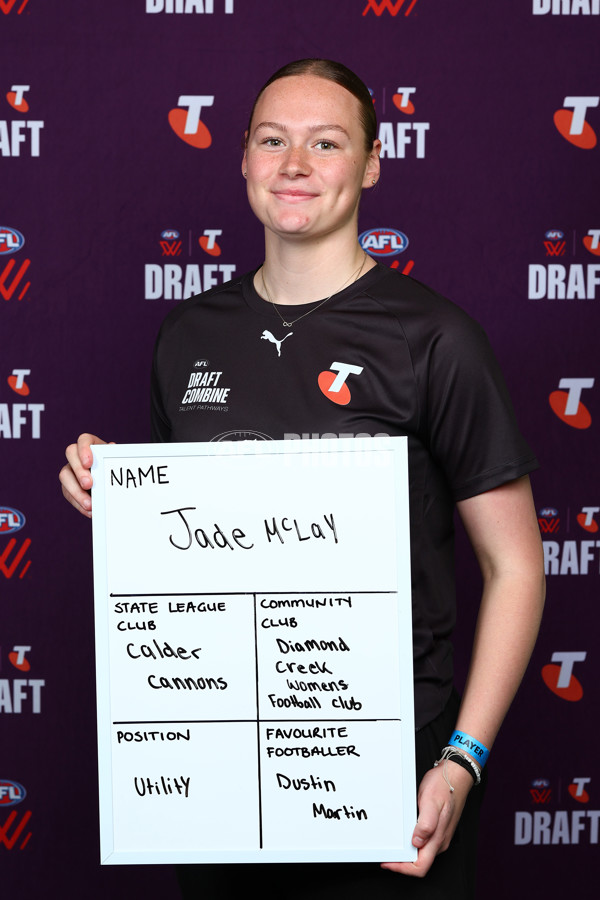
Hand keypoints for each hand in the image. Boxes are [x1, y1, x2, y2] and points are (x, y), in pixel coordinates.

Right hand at [59, 433, 109, 517]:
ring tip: (89, 504)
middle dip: (79, 470)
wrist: (113, 486)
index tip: (89, 463)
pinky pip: (68, 493)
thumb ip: (114, 459)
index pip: (84, 439)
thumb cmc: (115, 471)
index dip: (84, 449)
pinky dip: (78, 503)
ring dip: (76, 491)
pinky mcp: (68, 485)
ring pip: (65, 475)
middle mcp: (78, 455)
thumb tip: (112, 449)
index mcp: (92, 445)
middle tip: (89, 484)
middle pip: (71, 454)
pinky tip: (89, 510)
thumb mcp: (117, 465)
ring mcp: (71, 470)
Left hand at [380, 761, 472, 877]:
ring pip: (421, 854)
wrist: (456, 775)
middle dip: (401, 863)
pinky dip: (410, 843)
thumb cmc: (444, 785)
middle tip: (386, 854)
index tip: (388, 862)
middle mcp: (439, 841)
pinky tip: (403, 835)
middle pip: (419, 863)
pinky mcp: (437, 829)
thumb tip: (416, 842)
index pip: (420, 866)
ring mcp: (439, 835)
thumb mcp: (431, 801)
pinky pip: (423, 843)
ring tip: (392, 845)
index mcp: (438, 838)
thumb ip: (425, 823)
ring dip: (405, 853)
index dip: (402, 868)